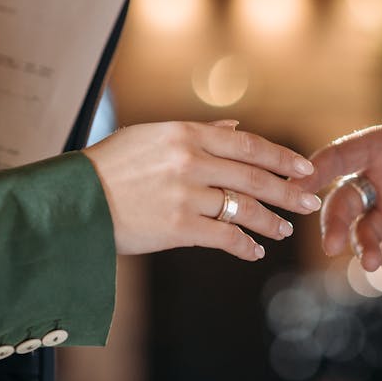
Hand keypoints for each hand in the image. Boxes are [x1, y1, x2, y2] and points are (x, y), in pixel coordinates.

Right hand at [83, 121, 321, 259]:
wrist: (73, 200)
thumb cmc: (110, 166)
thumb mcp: (151, 137)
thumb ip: (198, 133)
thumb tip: (235, 127)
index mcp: (185, 134)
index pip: (247, 144)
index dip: (281, 157)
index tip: (305, 167)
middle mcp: (189, 160)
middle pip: (253, 176)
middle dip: (287, 191)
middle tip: (309, 202)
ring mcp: (185, 194)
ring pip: (243, 208)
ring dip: (269, 222)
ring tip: (283, 231)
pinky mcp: (177, 227)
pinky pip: (223, 237)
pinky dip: (243, 245)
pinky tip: (254, 252)